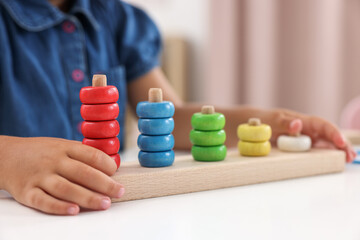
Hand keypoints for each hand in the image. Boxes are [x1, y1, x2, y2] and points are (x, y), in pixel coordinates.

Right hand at [0, 136, 123, 214]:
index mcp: (65, 148)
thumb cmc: (41, 152)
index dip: (107, 164)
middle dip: (105, 184)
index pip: (91, 155)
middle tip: (119, 192)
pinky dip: (59, 207)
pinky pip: (44, 201)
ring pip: (66, 188)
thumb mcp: (61, 145)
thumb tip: (109, 167)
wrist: (6, 156)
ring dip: (88, 197)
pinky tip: (74, 210)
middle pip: (83, 173)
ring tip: (105, 204)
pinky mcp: (27, 192)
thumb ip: (82, 155)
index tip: (116, 173)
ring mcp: (40, 177)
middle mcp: (53, 161)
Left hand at [264, 109, 355, 162]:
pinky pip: (317, 153)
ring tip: (348, 160)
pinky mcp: (303, 149)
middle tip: (350, 156)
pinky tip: (336, 162)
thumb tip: (297, 124)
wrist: (257, 126)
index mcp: (304, 121)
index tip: (340, 142)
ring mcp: (308, 140)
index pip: (323, 125)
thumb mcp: (273, 120)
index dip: (333, 132)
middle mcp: (309, 130)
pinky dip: (327, 157)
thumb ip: (284, 122)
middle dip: (342, 145)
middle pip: (330, 136)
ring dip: (338, 152)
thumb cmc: (267, 120)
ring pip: (327, 145)